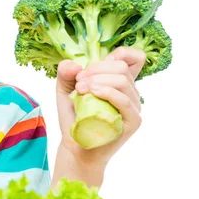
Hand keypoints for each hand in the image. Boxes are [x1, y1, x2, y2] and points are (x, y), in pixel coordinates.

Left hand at [55, 46, 144, 166]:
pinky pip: (124, 99)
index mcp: (119, 80)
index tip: (94, 65)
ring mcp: (134, 106)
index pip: (133, 57)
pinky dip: (106, 92)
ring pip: (122, 80)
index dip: (118, 53)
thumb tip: (74, 64)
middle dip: (95, 68)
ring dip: (97, 80)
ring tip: (79, 90)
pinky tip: (91, 93)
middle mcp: (130, 91)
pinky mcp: (133, 121)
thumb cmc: (74, 115)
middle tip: (78, 82)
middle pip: (121, 66)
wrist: (75, 145)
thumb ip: (65, 72)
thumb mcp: (64, 88)